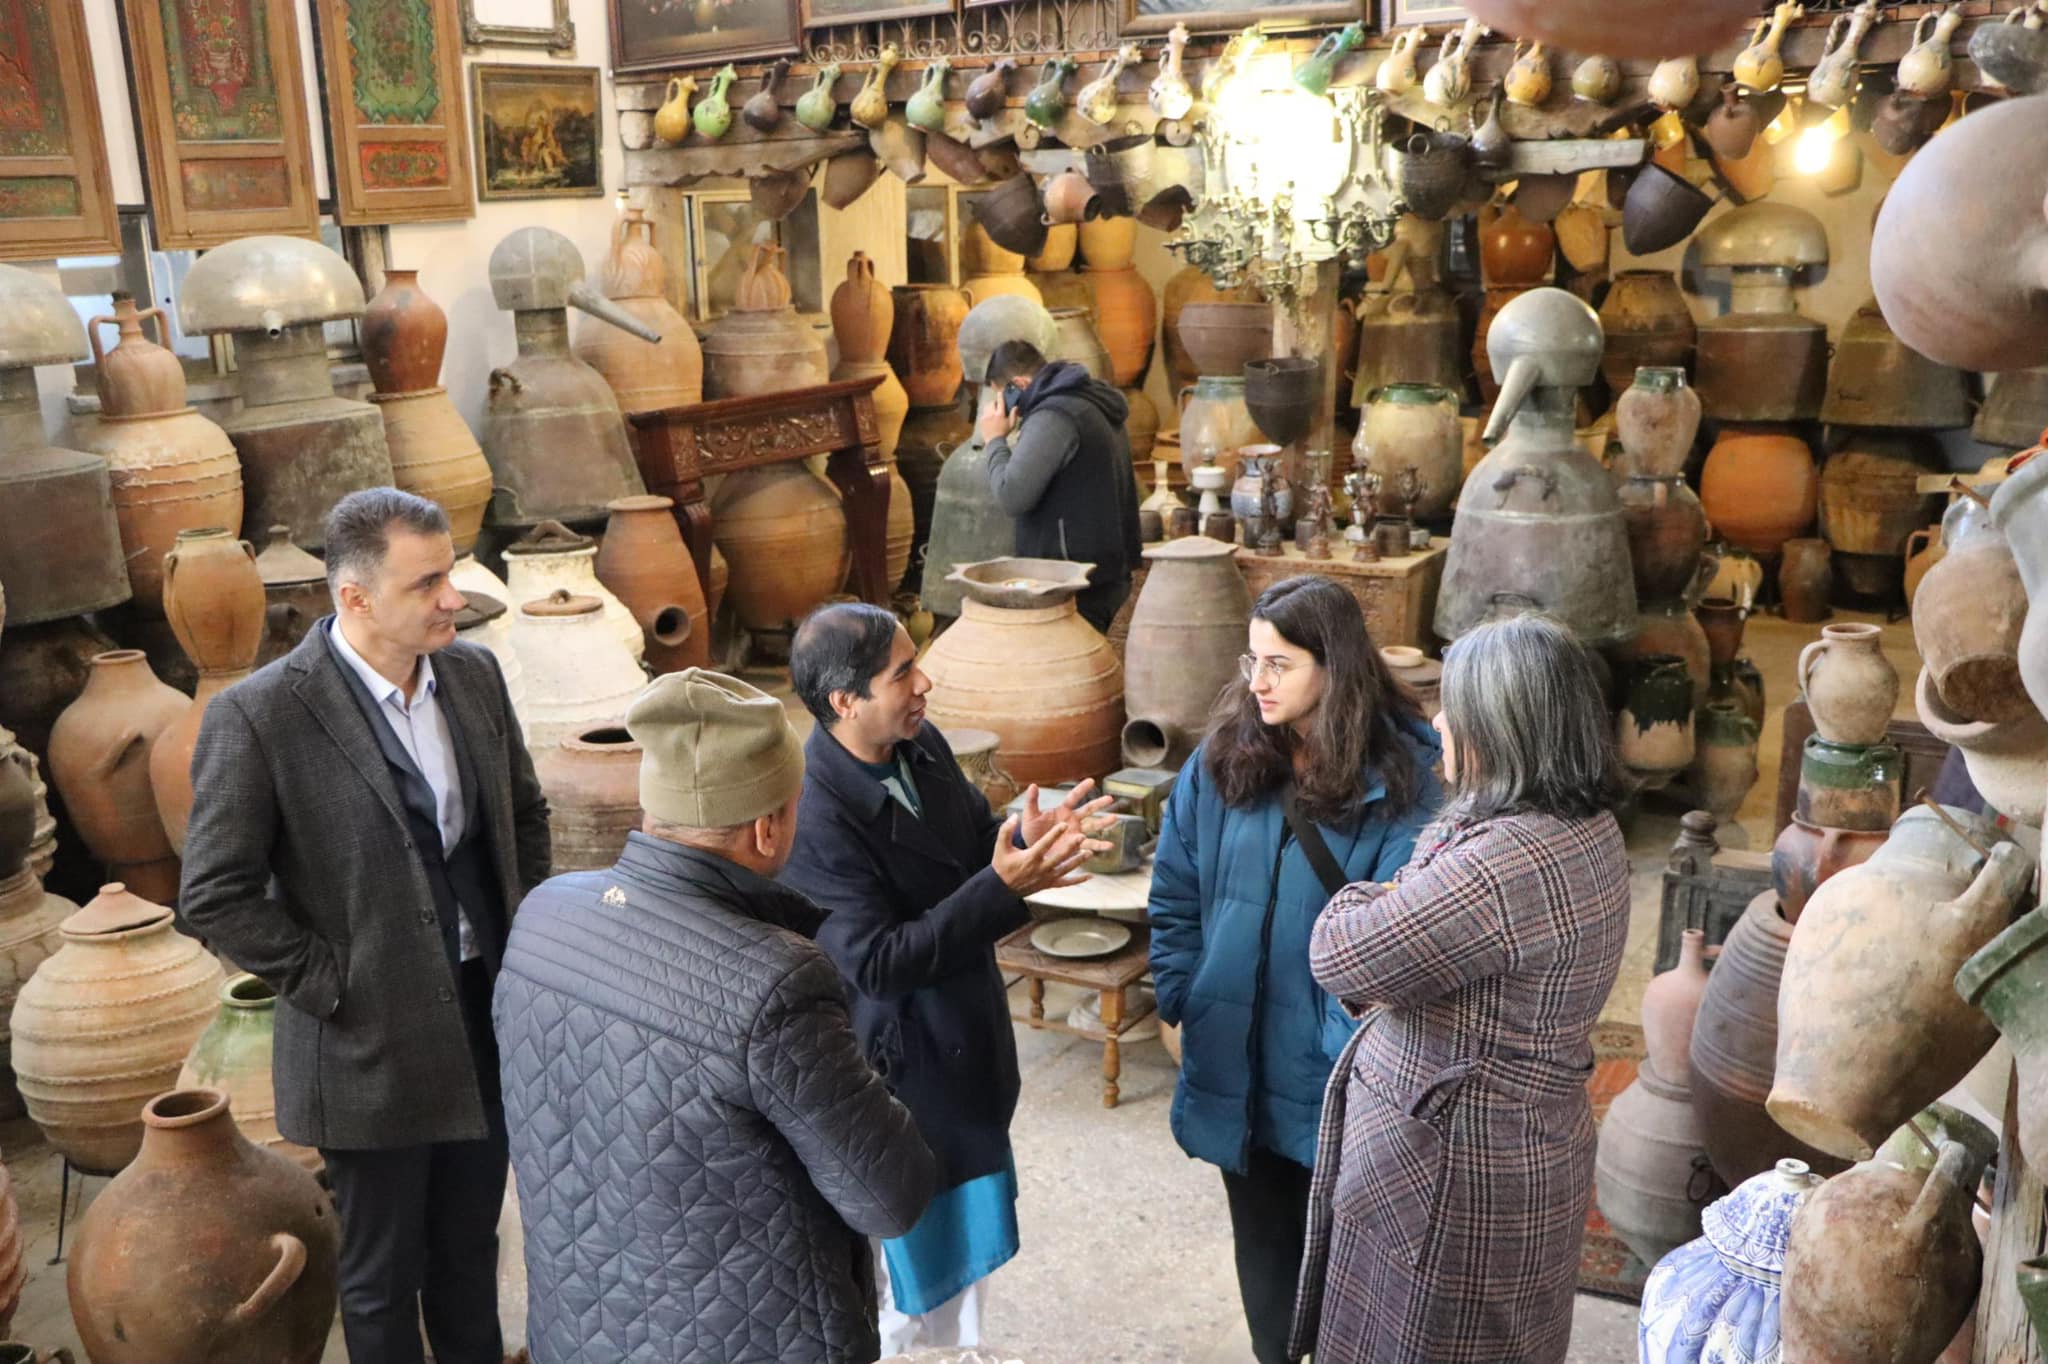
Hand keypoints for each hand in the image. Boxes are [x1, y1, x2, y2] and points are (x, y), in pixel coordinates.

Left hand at [976, 386, 1017, 443]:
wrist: (993, 441)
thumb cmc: (1004, 433)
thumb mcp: (1011, 425)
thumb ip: (1013, 415)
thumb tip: (1015, 407)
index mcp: (1000, 414)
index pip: (1000, 401)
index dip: (1000, 395)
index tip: (1000, 392)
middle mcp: (992, 413)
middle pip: (992, 403)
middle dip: (994, 402)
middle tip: (997, 405)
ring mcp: (985, 416)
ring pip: (986, 407)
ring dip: (990, 407)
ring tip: (992, 410)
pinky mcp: (981, 420)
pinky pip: (983, 413)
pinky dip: (986, 413)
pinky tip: (989, 417)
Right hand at [992, 813, 1110, 896]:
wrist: (1002, 888)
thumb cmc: (1002, 865)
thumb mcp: (1000, 847)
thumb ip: (1006, 830)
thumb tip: (1015, 815)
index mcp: (1030, 857)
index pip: (1044, 844)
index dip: (1054, 834)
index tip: (1064, 825)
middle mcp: (1041, 868)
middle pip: (1059, 857)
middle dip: (1071, 847)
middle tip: (1082, 836)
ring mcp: (1046, 878)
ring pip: (1066, 869)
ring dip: (1078, 861)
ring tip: (1090, 852)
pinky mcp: (1049, 885)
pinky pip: (1066, 883)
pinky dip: (1078, 880)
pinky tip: (1089, 876)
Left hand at [1016, 779, 1116, 845]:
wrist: (1033, 849)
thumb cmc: (1031, 831)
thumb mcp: (1030, 816)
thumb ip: (1032, 801)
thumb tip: (1033, 785)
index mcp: (1062, 810)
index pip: (1073, 797)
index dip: (1082, 789)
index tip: (1091, 781)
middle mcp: (1072, 820)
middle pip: (1088, 809)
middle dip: (1099, 804)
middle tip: (1110, 798)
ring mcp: (1076, 832)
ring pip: (1093, 826)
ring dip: (1104, 822)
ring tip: (1115, 818)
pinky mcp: (1076, 845)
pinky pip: (1090, 845)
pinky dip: (1100, 845)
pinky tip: (1110, 845)